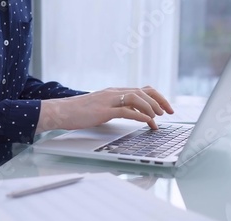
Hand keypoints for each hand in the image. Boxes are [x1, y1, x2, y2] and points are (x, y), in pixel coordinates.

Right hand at [36, 86, 173, 132]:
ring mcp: (108, 100)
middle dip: (159, 101)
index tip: (165, 107)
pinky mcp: (103, 110)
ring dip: (151, 108)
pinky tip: (147, 121)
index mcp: (114, 91)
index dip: (156, 97)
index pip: (141, 89)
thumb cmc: (78, 112)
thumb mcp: (100, 108)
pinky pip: (127, 111)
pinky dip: (140, 115)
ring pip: (137, 98)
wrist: (61, 111)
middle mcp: (113, 92)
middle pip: (143, 91)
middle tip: (169, 112)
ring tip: (158, 118)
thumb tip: (131, 115)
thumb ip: (115, 108)